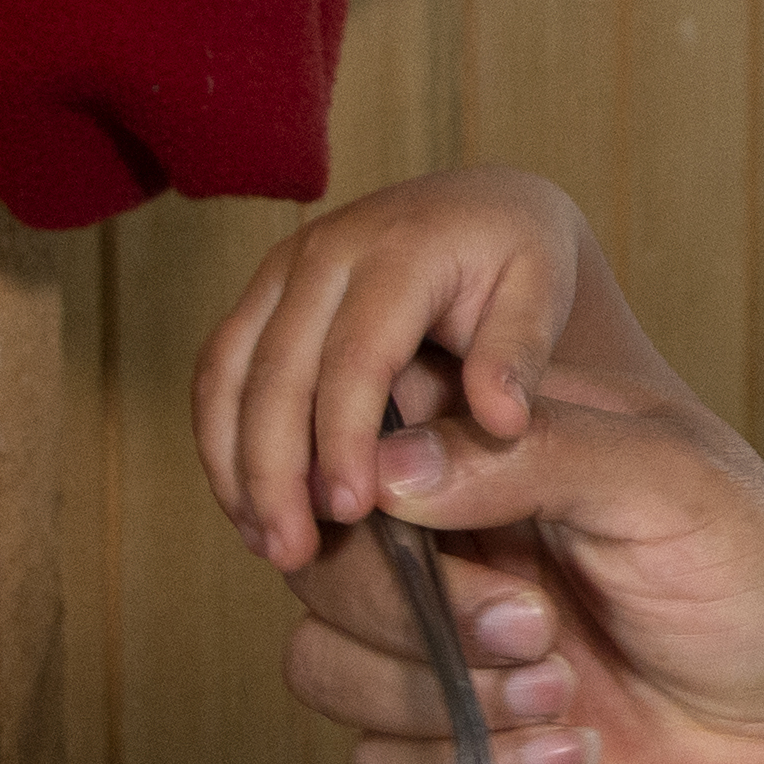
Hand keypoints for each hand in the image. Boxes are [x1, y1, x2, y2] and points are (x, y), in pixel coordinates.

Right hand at [193, 168, 602, 569]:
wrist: (479, 210)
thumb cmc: (520, 261)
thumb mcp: (543, 292)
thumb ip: (521, 353)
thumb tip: (501, 419)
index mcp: (399, 248)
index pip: (357, 355)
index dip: (344, 438)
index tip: (351, 514)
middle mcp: (324, 251)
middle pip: (275, 369)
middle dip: (274, 468)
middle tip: (291, 553)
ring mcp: (281, 272)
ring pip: (227, 373)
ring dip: (234, 464)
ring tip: (265, 543)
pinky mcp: (260, 298)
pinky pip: (219, 373)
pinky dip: (223, 443)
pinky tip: (250, 508)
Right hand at [198, 171, 763, 763]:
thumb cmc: (757, 577)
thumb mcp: (671, 482)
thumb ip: (536, 455)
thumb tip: (387, 464)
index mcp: (485, 455)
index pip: (355, 448)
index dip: (356, 487)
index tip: (401, 520)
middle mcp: (444, 550)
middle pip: (321, 567)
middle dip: (418, 609)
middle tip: (535, 624)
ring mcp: (440, 653)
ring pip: (325, 668)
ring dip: (444, 693)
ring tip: (568, 693)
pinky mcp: (452, 750)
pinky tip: (575, 757)